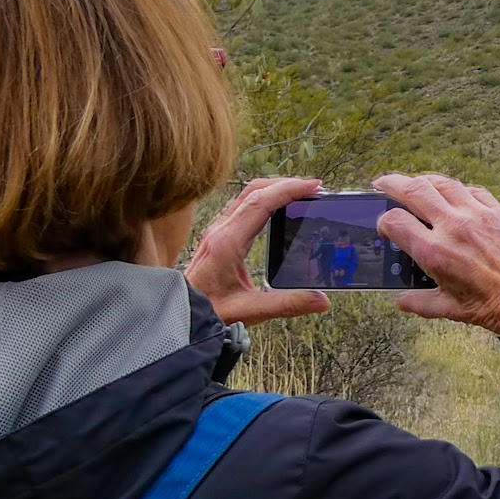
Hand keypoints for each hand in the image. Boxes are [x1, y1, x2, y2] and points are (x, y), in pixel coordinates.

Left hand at [185, 178, 330, 325]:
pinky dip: (264, 198)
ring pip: (247, 195)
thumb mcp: (249, 310)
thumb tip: (322, 300)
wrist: (177, 314)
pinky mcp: (217, 235)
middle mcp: (220, 230)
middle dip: (286, 184)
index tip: (314, 187)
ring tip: (300, 194)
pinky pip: (242, 205)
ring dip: (274, 188)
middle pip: (254, 191)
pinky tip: (278, 208)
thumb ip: (287, 304)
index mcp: (227, 242)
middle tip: (313, 189)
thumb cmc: (207, 311)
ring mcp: (217, 230)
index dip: (289, 190)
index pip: (261, 203)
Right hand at [376, 173, 499, 335]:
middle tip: (382, 184)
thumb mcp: (446, 310)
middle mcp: (453, 227)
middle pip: (414, 190)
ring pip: (443, 182)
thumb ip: (418, 302)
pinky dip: (458, 189)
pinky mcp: (499, 212)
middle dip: (392, 183)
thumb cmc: (489, 307)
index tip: (385, 227)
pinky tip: (453, 195)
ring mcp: (478, 215)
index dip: (383, 222)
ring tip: (415, 183)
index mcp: (435, 252)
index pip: (395, 222)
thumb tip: (400, 301)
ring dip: (424, 180)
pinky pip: (473, 190)